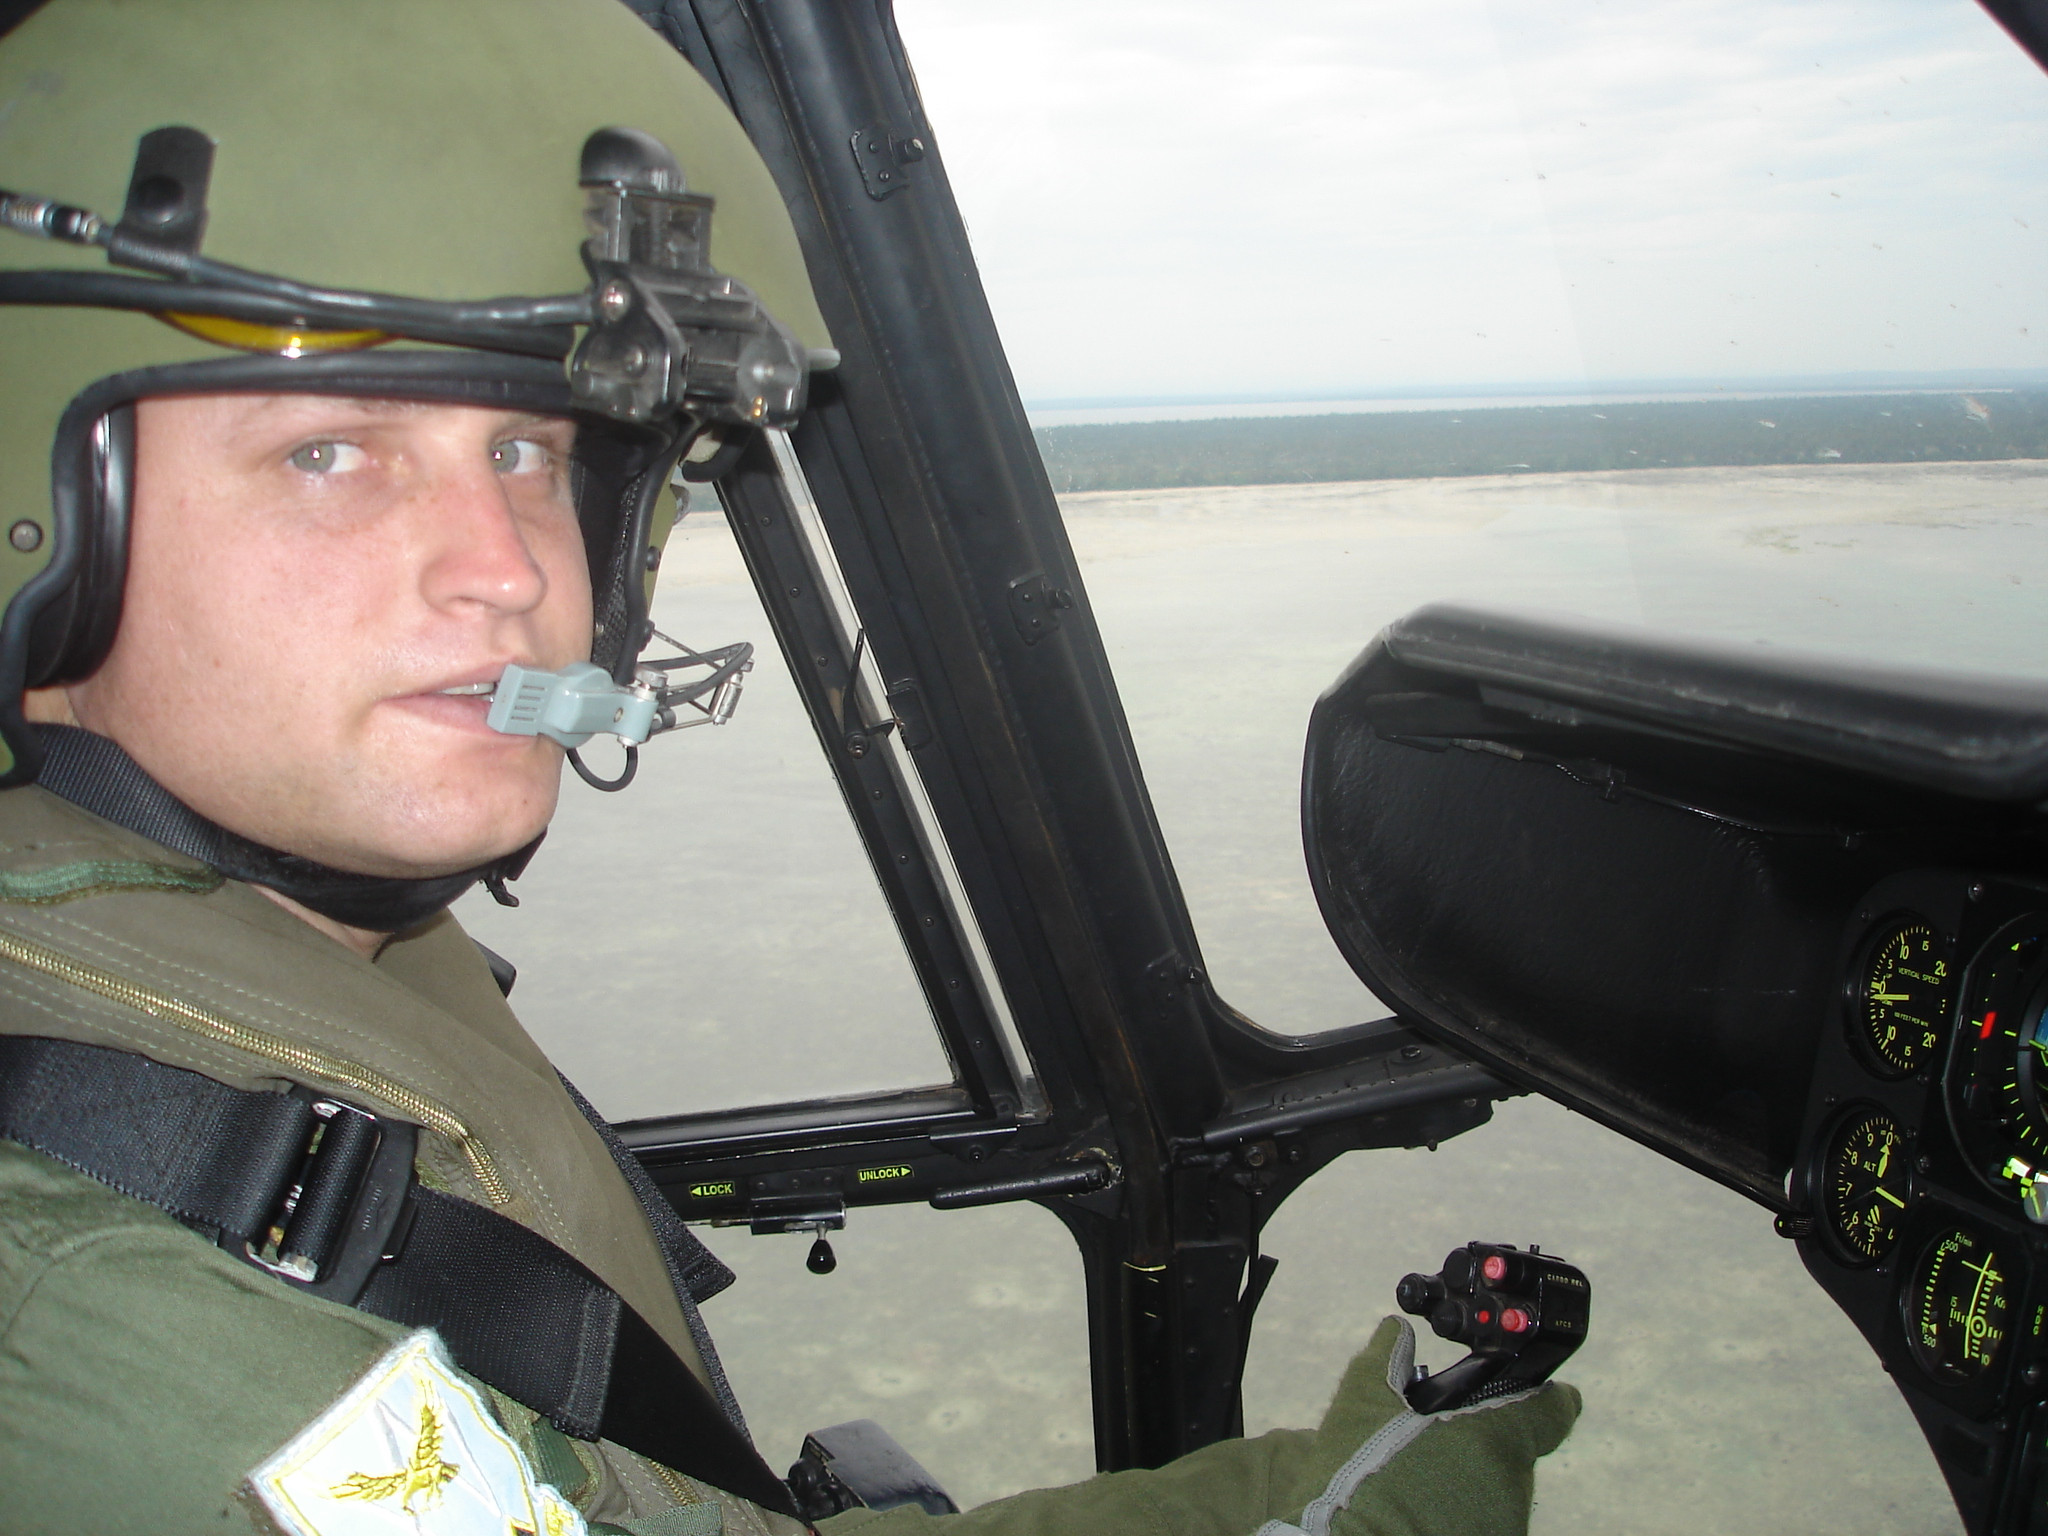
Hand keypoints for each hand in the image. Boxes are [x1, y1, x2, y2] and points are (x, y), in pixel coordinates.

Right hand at [1262, 1315, 1580, 1535]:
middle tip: (1430, 1438)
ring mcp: (1504, 1526)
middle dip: (1476, 1440)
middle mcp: (1512, 1485)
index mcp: (1495, 1436)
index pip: (1553, 1410)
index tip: (1540, 1393)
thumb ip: (1387, 1357)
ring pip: (1492, 1488)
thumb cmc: (1360, 1477)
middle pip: (1509, 1450)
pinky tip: (1416, 1507)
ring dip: (1464, 1478)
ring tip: (1413, 1479)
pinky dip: (1455, 1512)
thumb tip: (1396, 1332)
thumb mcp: (1361, 1401)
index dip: (1548, 1397)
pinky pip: (1480, 1520)